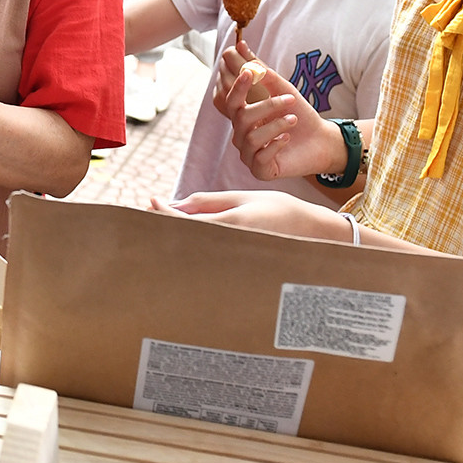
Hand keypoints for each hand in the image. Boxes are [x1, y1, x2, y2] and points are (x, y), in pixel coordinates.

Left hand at [149, 191, 354, 241]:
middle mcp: (231, 245)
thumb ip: (209, 202)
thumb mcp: (242, 198)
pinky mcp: (239, 265)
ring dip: (177, 237)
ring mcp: (235, 257)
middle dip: (164, 227)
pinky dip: (195, 246)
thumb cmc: (278, 209)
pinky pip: (210, 256)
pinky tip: (189, 237)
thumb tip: (176, 204)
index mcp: (231, 224)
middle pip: (185, 240)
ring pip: (195, 250)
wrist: (314, 233)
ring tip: (165, 223)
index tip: (151, 201)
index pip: (185, 223)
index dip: (163, 213)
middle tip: (148, 213)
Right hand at [210, 43, 344, 181]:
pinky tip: (288, 138)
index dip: (236, 86)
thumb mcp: (283, 90)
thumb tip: (240, 45)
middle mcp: (242, 135)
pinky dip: (275, 145)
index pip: (230, 99)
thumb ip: (261, 71)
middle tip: (290, 99)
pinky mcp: (261, 170)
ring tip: (294, 119)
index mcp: (243, 116)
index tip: (248, 72)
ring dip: (275, 125)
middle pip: (240, 118)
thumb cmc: (301, 115)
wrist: (323, 141)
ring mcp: (249, 154)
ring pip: (251, 137)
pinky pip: (260, 158)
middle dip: (265, 106)